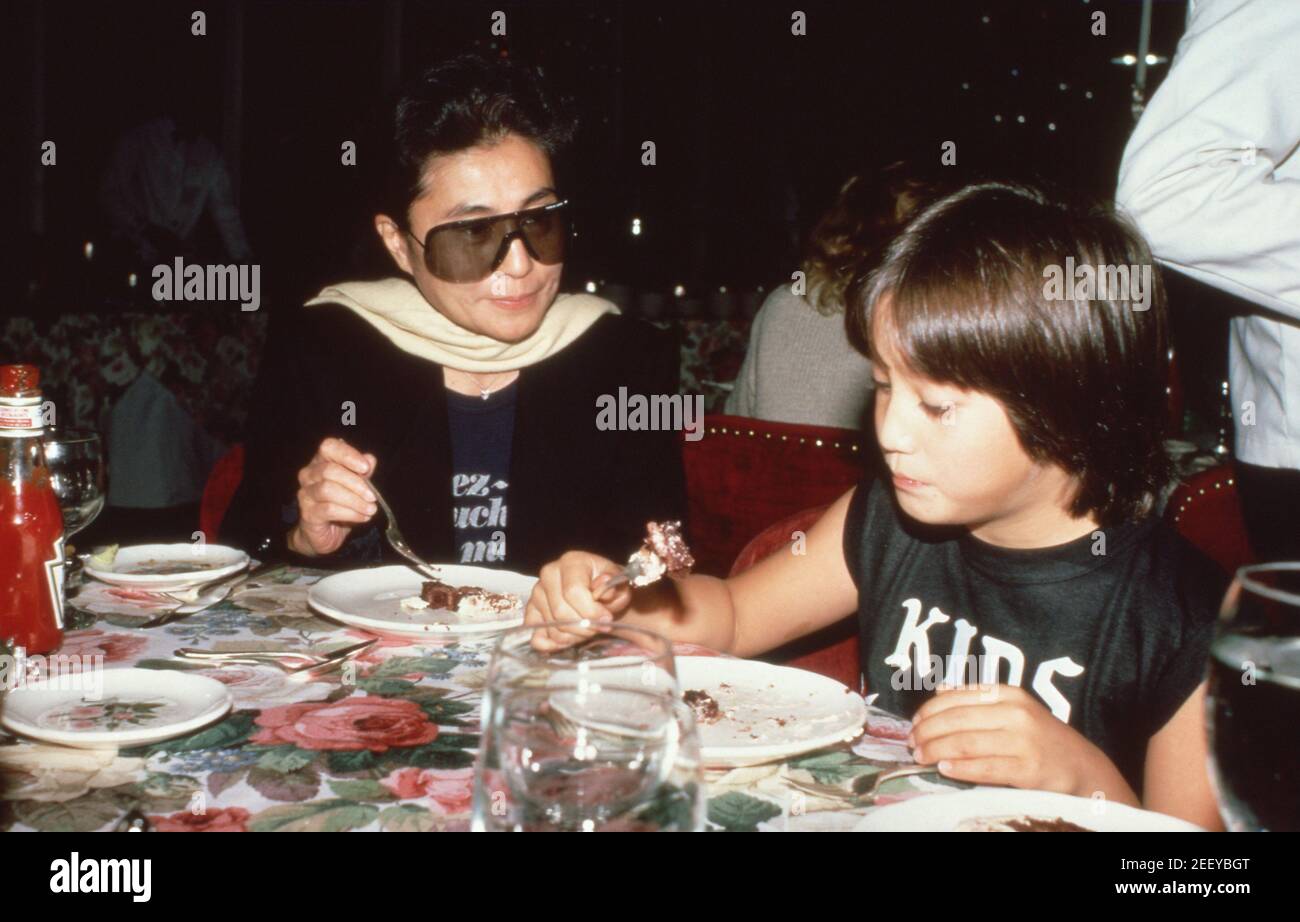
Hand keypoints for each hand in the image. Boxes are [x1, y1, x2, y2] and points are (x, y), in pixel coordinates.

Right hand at [288, 437, 378, 555]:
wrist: (325, 533)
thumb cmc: (341, 505)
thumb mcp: (356, 486)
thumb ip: (362, 472)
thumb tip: (370, 459)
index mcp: (321, 462)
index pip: (329, 447)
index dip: (348, 455)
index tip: (366, 468)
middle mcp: (309, 474)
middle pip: (329, 470)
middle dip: (356, 483)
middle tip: (373, 496)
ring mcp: (306, 493)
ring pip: (328, 490)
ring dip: (354, 500)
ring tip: (371, 509)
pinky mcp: (308, 513)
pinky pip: (329, 509)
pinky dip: (350, 513)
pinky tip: (363, 517)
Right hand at [524, 551, 632, 651]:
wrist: (601, 596)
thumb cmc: (609, 589)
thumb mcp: (619, 584)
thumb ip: (613, 586)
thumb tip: (603, 585)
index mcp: (571, 562)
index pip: (573, 591)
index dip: (591, 611)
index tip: (606, 619)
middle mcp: (549, 574)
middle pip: (560, 611)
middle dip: (584, 626)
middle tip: (599, 627)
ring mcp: (537, 594)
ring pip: (552, 627)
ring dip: (574, 635)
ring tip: (588, 629)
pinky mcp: (531, 613)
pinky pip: (537, 637)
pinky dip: (554, 645)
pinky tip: (570, 640)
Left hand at [909, 684, 1106, 795]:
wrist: (1082, 767)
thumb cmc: (1040, 738)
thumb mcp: (1014, 709)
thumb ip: (979, 700)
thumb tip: (941, 689)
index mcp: (1009, 694)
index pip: (958, 697)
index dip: (930, 710)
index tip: (914, 722)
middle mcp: (1016, 713)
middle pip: (957, 720)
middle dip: (927, 732)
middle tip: (911, 743)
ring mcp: (1023, 741)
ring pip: (966, 743)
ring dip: (936, 750)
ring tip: (920, 757)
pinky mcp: (1028, 769)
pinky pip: (985, 767)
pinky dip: (960, 768)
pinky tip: (944, 769)